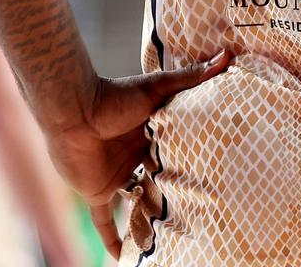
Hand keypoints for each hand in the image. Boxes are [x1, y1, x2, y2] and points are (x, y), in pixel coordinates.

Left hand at [41, 49, 234, 260]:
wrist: (74, 113)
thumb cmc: (115, 96)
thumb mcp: (158, 87)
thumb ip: (191, 76)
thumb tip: (226, 54)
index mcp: (154, 133)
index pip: (178, 151)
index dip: (195, 162)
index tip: (219, 172)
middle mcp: (138, 156)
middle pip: (162, 180)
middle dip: (177, 194)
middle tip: (203, 212)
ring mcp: (119, 176)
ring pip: (139, 203)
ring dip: (150, 219)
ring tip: (173, 238)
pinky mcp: (99, 192)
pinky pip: (106, 220)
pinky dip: (112, 238)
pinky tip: (122, 258)